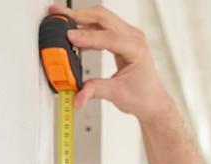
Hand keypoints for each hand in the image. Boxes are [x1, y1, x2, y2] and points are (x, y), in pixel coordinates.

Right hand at [48, 5, 167, 120]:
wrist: (151, 100)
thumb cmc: (143, 96)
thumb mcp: (117, 94)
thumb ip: (95, 91)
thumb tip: (77, 95)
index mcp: (136, 49)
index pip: (110, 37)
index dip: (88, 36)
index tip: (70, 36)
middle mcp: (134, 38)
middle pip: (103, 17)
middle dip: (79, 15)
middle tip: (58, 15)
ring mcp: (128, 35)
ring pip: (101, 18)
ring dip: (81, 18)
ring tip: (61, 20)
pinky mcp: (121, 38)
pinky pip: (102, 26)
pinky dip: (86, 27)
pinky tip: (74, 35)